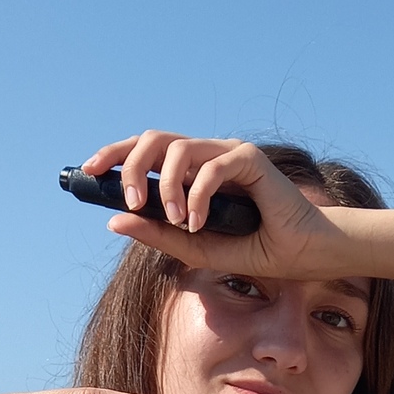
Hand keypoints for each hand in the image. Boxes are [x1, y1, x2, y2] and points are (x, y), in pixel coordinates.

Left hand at [82, 131, 343, 280]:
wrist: (306, 254)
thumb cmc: (259, 248)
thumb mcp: (197, 246)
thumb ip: (158, 234)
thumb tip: (113, 222)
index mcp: (194, 171)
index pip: (146, 151)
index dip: (114, 154)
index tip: (87, 172)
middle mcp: (208, 156)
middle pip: (154, 139)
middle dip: (130, 163)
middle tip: (127, 199)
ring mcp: (229, 153)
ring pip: (178, 147)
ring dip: (165, 185)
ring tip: (172, 218)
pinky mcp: (250, 158)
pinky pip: (211, 167)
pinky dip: (198, 195)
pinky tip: (198, 221)